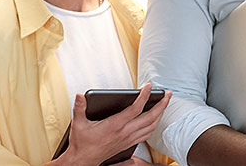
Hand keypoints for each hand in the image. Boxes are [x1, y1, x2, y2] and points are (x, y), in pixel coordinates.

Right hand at [50, 84, 171, 165]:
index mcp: (115, 125)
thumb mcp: (78, 124)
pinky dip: (154, 125)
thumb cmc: (82, 144)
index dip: (144, 96)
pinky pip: (147, 134)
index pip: (135, 108)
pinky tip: (155, 120)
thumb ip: (79, 108)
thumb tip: (80, 95)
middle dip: (161, 104)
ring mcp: (128, 139)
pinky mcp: (129, 144)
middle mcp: (125, 132)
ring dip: (160, 114)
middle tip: (167, 94)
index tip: (149, 86)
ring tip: (164, 104)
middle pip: (150, 117)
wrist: (84, 161)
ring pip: (151, 126)